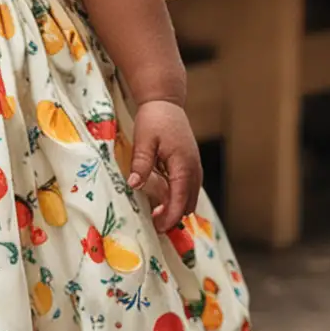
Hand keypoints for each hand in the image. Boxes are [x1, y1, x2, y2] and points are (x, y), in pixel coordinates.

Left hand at [128, 99, 201, 230]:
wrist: (165, 103)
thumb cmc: (154, 119)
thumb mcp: (144, 140)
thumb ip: (142, 163)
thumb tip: (134, 184)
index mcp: (183, 165)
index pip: (180, 200)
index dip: (170, 217)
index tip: (157, 227)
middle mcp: (194, 169)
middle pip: (189, 203)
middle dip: (173, 217)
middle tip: (153, 224)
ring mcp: (194, 166)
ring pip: (190, 197)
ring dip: (176, 208)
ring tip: (155, 215)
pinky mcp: (191, 164)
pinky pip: (188, 188)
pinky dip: (178, 198)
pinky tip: (161, 200)